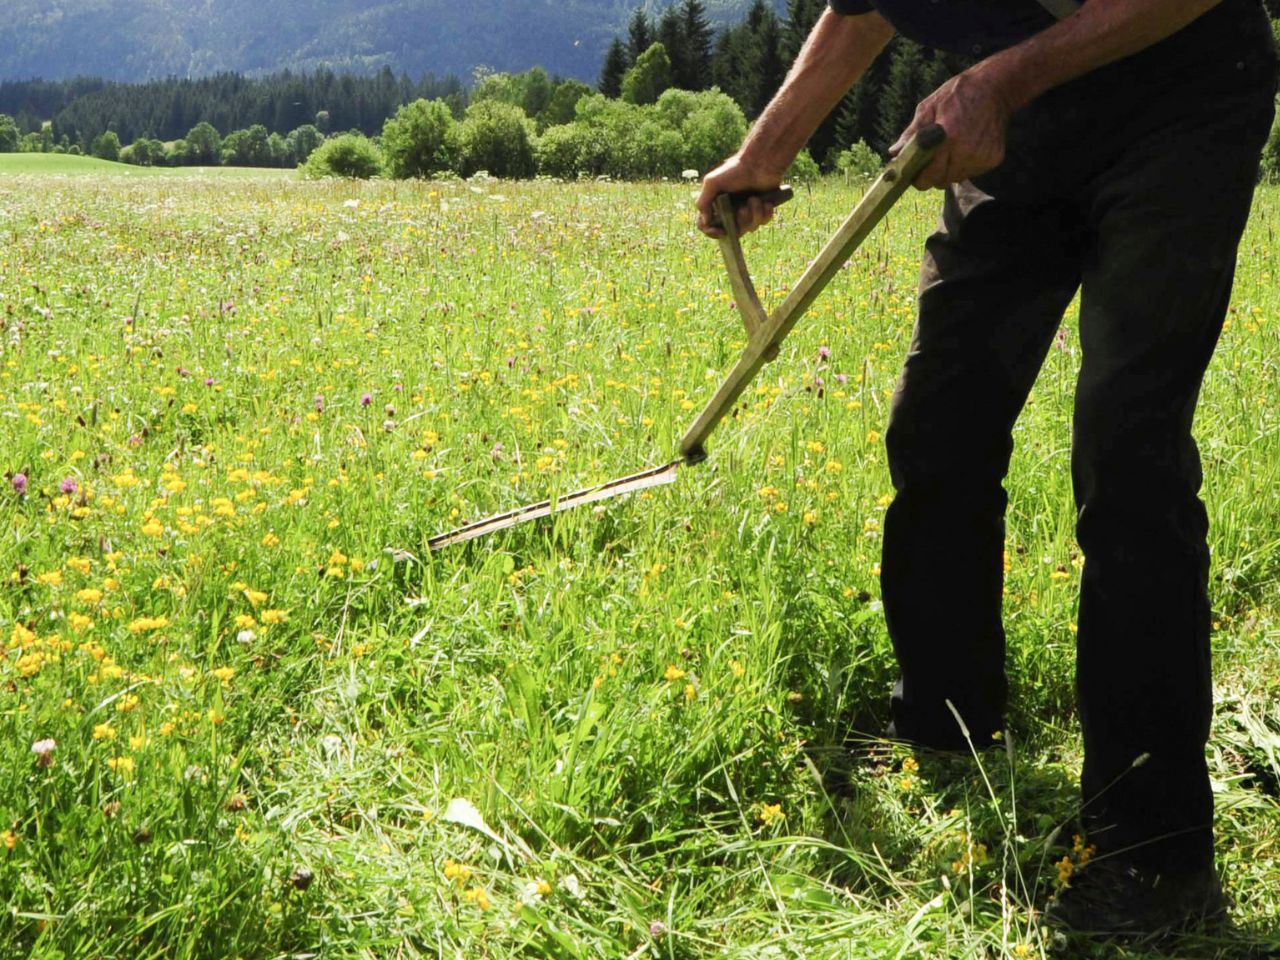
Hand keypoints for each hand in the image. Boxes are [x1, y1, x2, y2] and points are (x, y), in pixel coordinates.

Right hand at [696, 154, 785, 238]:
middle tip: (743, 209)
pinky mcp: (762, 209)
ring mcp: (747, 211)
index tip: (721, 231)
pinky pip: (763, 222)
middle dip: (740, 222)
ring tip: (755, 199)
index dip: (712, 233)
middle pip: (733, 231)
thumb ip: (703, 202)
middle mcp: (731, 211)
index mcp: (717, 206)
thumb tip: (705, 221)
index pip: (708, 226)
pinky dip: (765, 213)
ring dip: (754, 214)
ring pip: (750, 228)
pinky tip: (766, 202)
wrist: (759, 163)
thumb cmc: (735, 170)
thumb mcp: (712, 182)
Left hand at [890, 65, 1013, 189]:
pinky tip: (967, 146)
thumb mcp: (929, 107)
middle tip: (932, 158)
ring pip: (956, 178)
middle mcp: (968, 151)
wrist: (995, 88)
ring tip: (951, 148)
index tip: (915, 172)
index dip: (919, 178)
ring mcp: (982, 157)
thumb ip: (912, 133)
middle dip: (933, 173)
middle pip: (942, 181)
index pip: (930, 176)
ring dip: (949, 169)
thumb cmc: (958, 95)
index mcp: (950, 138)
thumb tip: (894, 152)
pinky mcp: (993, 159)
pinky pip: (971, 172)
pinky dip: (965, 164)